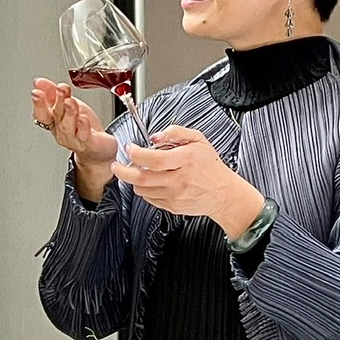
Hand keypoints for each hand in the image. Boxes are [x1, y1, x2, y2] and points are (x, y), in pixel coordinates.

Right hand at [32, 78, 118, 200]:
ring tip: (70, 102)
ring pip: (68, 126)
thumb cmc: (82, 127)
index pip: (42, 112)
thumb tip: (39, 81)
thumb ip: (52, 93)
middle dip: (58, 100)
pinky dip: (83, 127)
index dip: (38, 103)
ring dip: (69, 113)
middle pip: (57, 116)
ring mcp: (74, 138)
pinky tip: (83, 119)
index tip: (37, 92)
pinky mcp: (89, 143)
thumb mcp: (66, 106)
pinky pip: (84, 135)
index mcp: (54, 121)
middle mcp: (62, 130)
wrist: (98, 149)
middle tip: (60, 89)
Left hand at [112, 125, 265, 237]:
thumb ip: (175, 132)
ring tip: (135, 171)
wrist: (223, 194)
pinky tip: (150, 181)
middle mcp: (179, 180)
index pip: (154, 159)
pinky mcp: (172, 207)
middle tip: (117, 165)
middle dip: (123, 171)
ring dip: (133, 180)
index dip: (136, 153)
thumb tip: (155, 136)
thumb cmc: (211, 166)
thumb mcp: (199, 140)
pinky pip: (149, 199)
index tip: (130, 148)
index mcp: (185, 161)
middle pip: (142, 178)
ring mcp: (174, 195)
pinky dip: (145, 189)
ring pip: (142, 189)